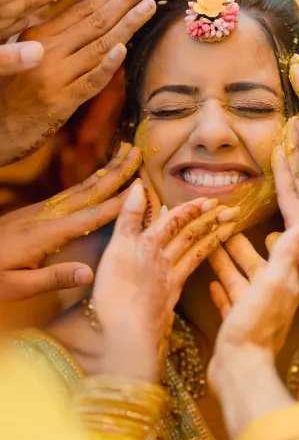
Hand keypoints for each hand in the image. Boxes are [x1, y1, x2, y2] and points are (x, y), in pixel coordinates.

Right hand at [0, 0, 156, 166]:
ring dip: (127, 24)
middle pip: (94, 21)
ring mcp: (55, 76)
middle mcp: (47, 50)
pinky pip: (89, 82)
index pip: (83, 10)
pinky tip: (123, 50)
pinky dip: (107, 66)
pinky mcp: (60, 102)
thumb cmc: (14, 89)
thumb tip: (86, 20)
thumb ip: (55, 38)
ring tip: (149, 5)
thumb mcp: (28, 54)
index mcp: (39, 35)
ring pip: (98, 46)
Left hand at [0, 143, 140, 300]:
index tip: (141, 189)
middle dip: (116, 172)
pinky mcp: (39, 209)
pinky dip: (91, 180)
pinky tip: (98, 178)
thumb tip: (90, 273)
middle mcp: (50, 214)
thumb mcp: (17, 286)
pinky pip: (72, 191)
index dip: (118, 203)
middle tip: (137, 153)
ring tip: (124, 154)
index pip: (91, 215)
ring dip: (106, 170)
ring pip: (82, 186)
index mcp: (48, 233)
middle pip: (90, 190)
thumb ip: (53, 278)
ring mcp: (44, 209)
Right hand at [93, 181, 237, 379]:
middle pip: (191, 234)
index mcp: (151, 243)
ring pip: (195, 251)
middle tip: (231, 209)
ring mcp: (171, 277)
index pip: (177, 220)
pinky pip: (190, 271)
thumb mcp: (116, 247)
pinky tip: (203, 256)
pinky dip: (199, 259)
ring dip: (211, 236)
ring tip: (228, 227)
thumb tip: (139, 188)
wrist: (127, 331)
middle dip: (210, 219)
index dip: (192, 208)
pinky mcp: (172, 295)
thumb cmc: (116, 290)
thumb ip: (129, 217)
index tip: (211, 199)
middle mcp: (165, 257)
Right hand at [208, 227, 298, 439]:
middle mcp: (270, 298)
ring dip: (227, 267)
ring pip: (239, 283)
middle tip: (223, 231)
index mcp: (283, 286)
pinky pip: (229, 303)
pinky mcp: (236, 327)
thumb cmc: (256, 323)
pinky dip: (222, 292)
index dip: (266, 239)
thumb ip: (286, 255)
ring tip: (211, 250)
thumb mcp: (272, 283)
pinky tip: (211, 283)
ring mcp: (252, 314)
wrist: (240, 368)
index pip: (277, 256)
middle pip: (254, 267)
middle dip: (240, 250)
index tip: (253, 222)